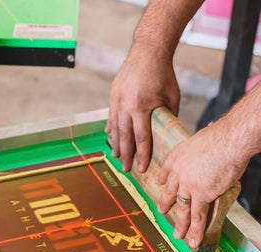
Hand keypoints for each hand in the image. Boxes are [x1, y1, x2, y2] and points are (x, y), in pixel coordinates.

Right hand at [106, 46, 179, 172]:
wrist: (148, 51)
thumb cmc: (163, 74)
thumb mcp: (172, 97)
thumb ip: (168, 117)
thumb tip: (168, 134)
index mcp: (141, 106)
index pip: (141, 137)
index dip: (142, 155)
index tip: (143, 168)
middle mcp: (125, 105)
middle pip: (125, 137)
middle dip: (126, 155)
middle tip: (126, 169)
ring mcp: (117, 100)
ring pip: (115, 129)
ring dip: (116, 145)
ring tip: (117, 158)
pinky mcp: (113, 96)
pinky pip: (111, 117)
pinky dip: (112, 130)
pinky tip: (111, 139)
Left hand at [156, 123, 247, 247]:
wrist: (229, 141)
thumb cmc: (221, 136)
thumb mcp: (201, 137)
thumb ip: (200, 145)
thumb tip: (209, 133)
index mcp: (177, 156)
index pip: (166, 170)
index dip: (163, 179)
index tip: (160, 184)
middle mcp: (178, 172)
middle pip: (170, 192)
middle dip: (166, 203)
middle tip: (161, 211)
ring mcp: (188, 186)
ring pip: (182, 208)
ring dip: (180, 224)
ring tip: (177, 235)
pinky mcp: (201, 195)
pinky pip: (198, 216)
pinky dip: (196, 230)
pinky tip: (193, 240)